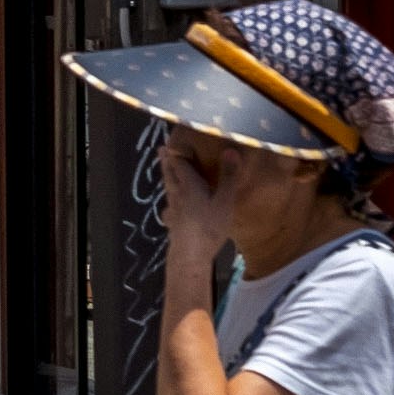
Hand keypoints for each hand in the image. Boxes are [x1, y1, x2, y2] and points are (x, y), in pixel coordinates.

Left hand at [163, 137, 235, 271]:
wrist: (189, 255)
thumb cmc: (208, 226)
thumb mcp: (224, 201)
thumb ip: (228, 177)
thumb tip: (230, 150)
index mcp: (187, 184)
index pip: (178, 162)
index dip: (176, 150)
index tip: (174, 140)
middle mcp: (176, 193)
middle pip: (169, 173)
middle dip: (167, 160)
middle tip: (163, 149)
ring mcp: (172, 208)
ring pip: (168, 187)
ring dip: (168, 176)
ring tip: (168, 171)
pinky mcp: (173, 221)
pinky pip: (171, 204)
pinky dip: (171, 197)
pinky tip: (172, 205)